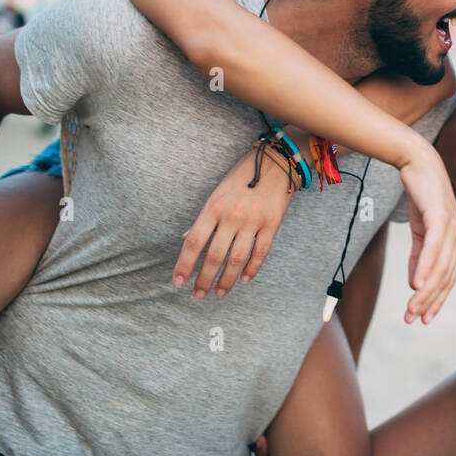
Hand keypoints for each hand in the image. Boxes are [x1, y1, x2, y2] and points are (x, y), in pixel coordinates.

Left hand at [173, 143, 293, 298]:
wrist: (276, 161)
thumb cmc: (242, 177)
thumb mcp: (217, 193)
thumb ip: (204, 219)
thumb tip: (188, 240)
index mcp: (213, 206)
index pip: (195, 242)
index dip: (185, 264)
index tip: (178, 282)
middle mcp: (232, 215)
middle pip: (214, 255)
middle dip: (204, 279)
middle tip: (199, 294)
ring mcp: (253, 220)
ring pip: (237, 259)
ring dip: (226, 280)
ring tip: (219, 293)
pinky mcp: (272, 224)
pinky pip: (260, 252)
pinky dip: (251, 269)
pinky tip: (243, 279)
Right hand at [397, 143, 455, 325]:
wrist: (418, 163)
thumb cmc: (421, 196)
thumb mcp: (420, 231)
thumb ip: (419, 257)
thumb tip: (416, 284)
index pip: (448, 279)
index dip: (436, 301)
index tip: (422, 320)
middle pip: (445, 278)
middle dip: (429, 302)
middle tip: (411, 319)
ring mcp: (452, 227)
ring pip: (440, 268)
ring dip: (425, 292)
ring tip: (411, 308)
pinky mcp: (441, 217)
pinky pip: (434, 248)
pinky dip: (426, 268)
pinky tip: (416, 284)